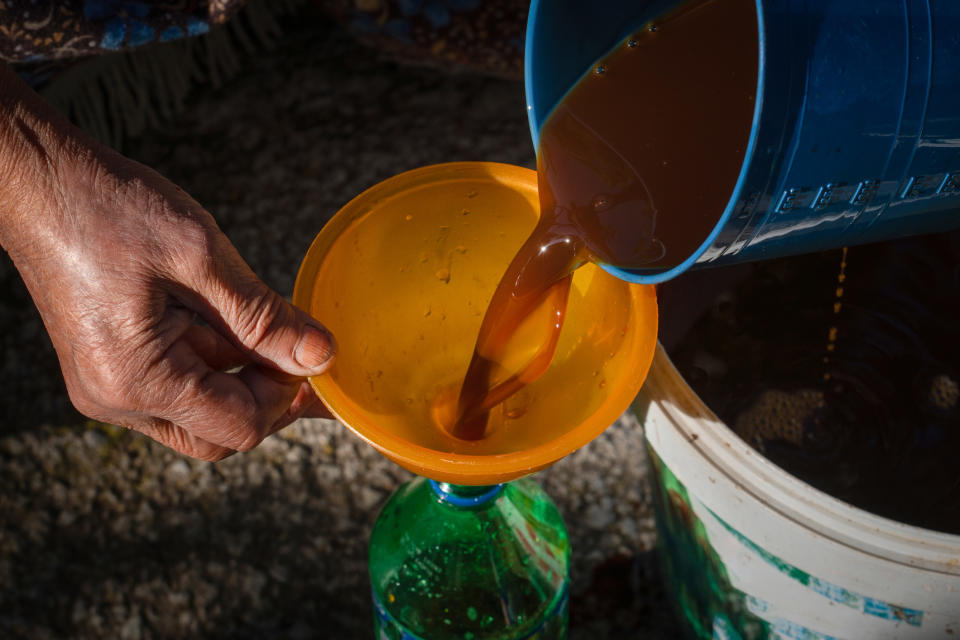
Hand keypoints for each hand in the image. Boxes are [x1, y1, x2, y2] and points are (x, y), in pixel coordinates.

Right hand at [0, 64, 335, 460]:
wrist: (39, 180)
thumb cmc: (110, 209)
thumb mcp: (202, 258)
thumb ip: (265, 317)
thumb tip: (321, 356)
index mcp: (136, 381)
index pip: (239, 427)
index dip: (287, 396)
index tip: (312, 354)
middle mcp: (115, 400)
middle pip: (219, 433)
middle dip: (265, 395)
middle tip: (295, 347)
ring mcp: (107, 386)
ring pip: (200, 411)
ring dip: (238, 374)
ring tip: (251, 317)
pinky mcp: (109, 367)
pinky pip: (177, 384)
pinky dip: (211, 359)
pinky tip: (221, 315)